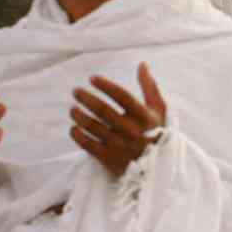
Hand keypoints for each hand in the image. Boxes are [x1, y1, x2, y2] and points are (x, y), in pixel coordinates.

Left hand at [70, 63, 166, 177]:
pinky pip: (87, 144)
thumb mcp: (159, 109)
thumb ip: (150, 87)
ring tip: (73, 109)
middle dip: (86, 98)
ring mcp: (119, 145)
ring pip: (93, 126)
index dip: (105, 85)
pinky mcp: (109, 159)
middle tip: (76, 91)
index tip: (92, 78)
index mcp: (143, 116)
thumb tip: (142, 64)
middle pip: (103, 110)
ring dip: (79, 115)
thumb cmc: (155, 132)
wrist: (155, 167)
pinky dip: (77, 135)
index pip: (121, 96)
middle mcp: (131, 130)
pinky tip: (74, 128)